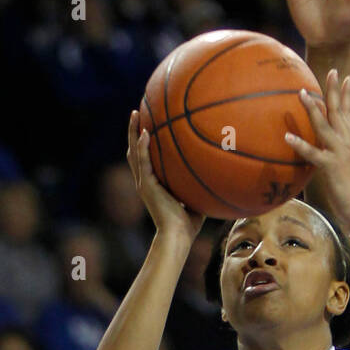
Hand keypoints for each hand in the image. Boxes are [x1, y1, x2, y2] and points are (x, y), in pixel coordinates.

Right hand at [126, 110, 204, 242]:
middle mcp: (145, 181)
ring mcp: (143, 183)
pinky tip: (145, 132)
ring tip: (135, 114)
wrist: (177, 237)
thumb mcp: (194, 200)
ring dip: (133, 132)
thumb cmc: (188, 225)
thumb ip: (198, 186)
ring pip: (133, 152)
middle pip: (134, 151)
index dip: (143, 143)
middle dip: (134, 131)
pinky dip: (142, 146)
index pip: (144, 159)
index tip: (147, 125)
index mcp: (153, 184)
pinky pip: (142, 161)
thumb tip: (216, 175)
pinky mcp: (146, 185)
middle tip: (136, 112)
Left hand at [286, 69, 349, 223]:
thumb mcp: (349, 171)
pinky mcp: (331, 167)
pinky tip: (287, 136)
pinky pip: (312, 153)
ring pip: (324, 125)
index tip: (344, 77)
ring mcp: (340, 153)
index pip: (349, 113)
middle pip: (339, 111)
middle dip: (333, 90)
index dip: (346, 95)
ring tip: (302, 93)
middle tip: (330, 70)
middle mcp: (348, 143)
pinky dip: (300, 144)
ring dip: (313, 108)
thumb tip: (326, 154)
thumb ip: (338, 158)